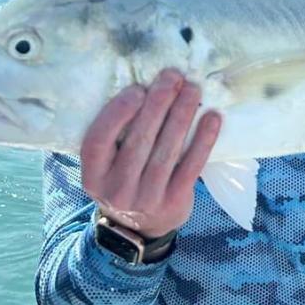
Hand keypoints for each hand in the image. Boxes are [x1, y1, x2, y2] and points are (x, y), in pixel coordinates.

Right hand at [80, 68, 220, 238]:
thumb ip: (115, 135)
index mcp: (93, 175)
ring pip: (167, 150)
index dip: (117, 113)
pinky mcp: (174, 202)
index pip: (98, 141)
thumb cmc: (123, 179)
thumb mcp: (106, 165)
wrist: (139, 228)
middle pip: (139, 141)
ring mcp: (146, 198)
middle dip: (158, 104)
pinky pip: (191, 166)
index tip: (137, 88)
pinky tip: (212, 118)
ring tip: (192, 89)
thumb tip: (143, 86)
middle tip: (173, 76)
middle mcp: (116, 189)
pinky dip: (203, 139)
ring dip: (182, 115)